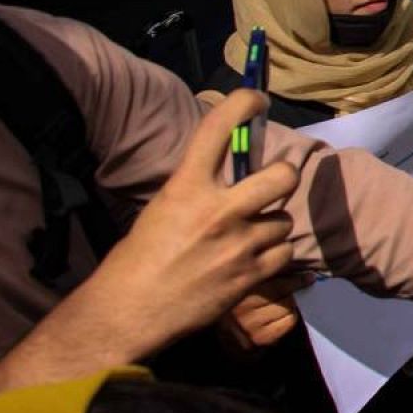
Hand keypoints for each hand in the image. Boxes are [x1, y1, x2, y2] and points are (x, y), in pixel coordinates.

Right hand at [83, 90, 298, 357]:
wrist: (128, 313)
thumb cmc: (137, 259)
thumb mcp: (163, 209)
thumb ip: (198, 190)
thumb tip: (232, 174)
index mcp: (186, 187)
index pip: (218, 129)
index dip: (242, 104)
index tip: (256, 99)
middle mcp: (219, 210)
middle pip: (282, 176)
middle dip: (282, 178)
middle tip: (271, 186)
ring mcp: (239, 244)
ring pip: (282, 221)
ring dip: (269, 228)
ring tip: (244, 240)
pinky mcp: (251, 275)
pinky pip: (284, 253)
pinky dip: (273, 256)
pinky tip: (251, 262)